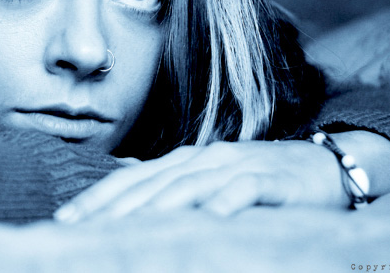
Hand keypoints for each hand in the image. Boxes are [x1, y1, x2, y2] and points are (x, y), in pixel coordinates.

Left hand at [54, 140, 348, 221]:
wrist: (324, 168)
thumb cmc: (260, 180)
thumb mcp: (211, 184)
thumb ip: (174, 191)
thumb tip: (129, 203)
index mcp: (186, 161)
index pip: (132, 179)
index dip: (98, 197)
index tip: (65, 220)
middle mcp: (206, 159)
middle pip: (152, 182)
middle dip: (114, 206)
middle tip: (81, 229)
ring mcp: (238, 166)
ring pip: (191, 184)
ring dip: (158, 205)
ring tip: (128, 227)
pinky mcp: (272, 179)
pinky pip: (247, 189)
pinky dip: (228, 200)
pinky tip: (212, 217)